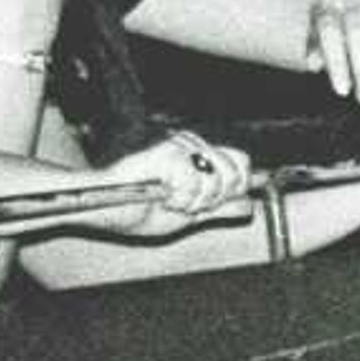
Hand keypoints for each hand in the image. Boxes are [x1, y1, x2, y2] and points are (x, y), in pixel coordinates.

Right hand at [105, 125, 253, 223]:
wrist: (109, 211)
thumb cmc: (140, 212)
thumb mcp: (191, 215)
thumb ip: (221, 206)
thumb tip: (250, 202)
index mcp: (198, 156)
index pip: (241, 161)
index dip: (237, 186)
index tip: (210, 203)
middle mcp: (191, 145)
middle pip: (234, 171)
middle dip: (213, 199)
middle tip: (184, 204)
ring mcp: (179, 146)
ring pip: (214, 180)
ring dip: (193, 201)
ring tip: (169, 200)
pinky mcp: (167, 152)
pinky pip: (194, 181)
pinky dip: (180, 198)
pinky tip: (162, 196)